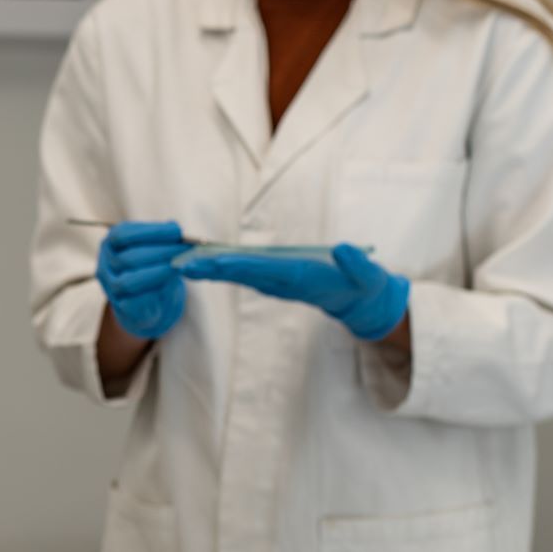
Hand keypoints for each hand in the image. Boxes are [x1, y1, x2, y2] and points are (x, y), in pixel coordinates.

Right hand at [97, 221, 191, 340]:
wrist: (148, 302)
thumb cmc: (154, 267)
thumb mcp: (159, 248)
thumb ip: (168, 241)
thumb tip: (182, 236)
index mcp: (111, 243)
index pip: (123, 235)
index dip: (151, 232)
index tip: (177, 231)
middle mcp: (105, 264)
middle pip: (127, 259)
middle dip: (160, 253)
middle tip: (185, 250)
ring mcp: (110, 288)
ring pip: (128, 282)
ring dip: (158, 273)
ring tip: (180, 267)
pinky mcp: (122, 308)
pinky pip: (136, 302)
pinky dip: (155, 292)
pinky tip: (171, 285)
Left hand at [180, 243, 409, 341]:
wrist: (359, 303)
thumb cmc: (363, 284)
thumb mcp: (368, 275)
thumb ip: (357, 263)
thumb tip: (343, 248)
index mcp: (302, 277)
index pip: (266, 269)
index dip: (240, 265)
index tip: (216, 261)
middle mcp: (284, 282)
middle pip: (243, 274)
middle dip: (214, 269)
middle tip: (184, 265)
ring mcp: (278, 283)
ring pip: (240, 275)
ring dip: (212, 270)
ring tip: (184, 265)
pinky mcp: (276, 280)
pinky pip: (245, 274)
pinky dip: (224, 268)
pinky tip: (204, 265)